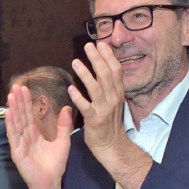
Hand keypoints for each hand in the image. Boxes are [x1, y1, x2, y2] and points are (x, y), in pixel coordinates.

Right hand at [5, 84, 71, 188]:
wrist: (50, 182)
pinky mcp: (17, 151)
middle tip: (16, 86)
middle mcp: (25, 136)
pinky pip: (13, 136)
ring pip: (16, 123)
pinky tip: (8, 113)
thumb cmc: (55, 164)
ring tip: (11, 95)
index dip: (28, 102)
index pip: (30, 114)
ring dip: (13, 109)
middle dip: (19, 101)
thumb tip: (66, 108)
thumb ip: (63, 125)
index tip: (26, 88)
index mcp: (35, 134)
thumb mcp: (63, 141)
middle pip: (22, 115)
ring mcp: (20, 143)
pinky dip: (10, 124)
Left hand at [68, 41, 151, 188]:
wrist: (111, 145)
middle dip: (97, 59)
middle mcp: (113, 98)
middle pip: (106, 75)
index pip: (116, 70)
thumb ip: (108, 84)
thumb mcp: (112, 100)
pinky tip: (71, 88)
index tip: (101, 43)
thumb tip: (102, 66)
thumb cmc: (108, 121)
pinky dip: (78, 98)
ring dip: (86, 74)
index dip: (108, 56)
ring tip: (76, 62)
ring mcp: (104, 110)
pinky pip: (86, 107)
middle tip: (88, 46)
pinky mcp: (94, 121)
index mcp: (118, 92)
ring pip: (96, 88)